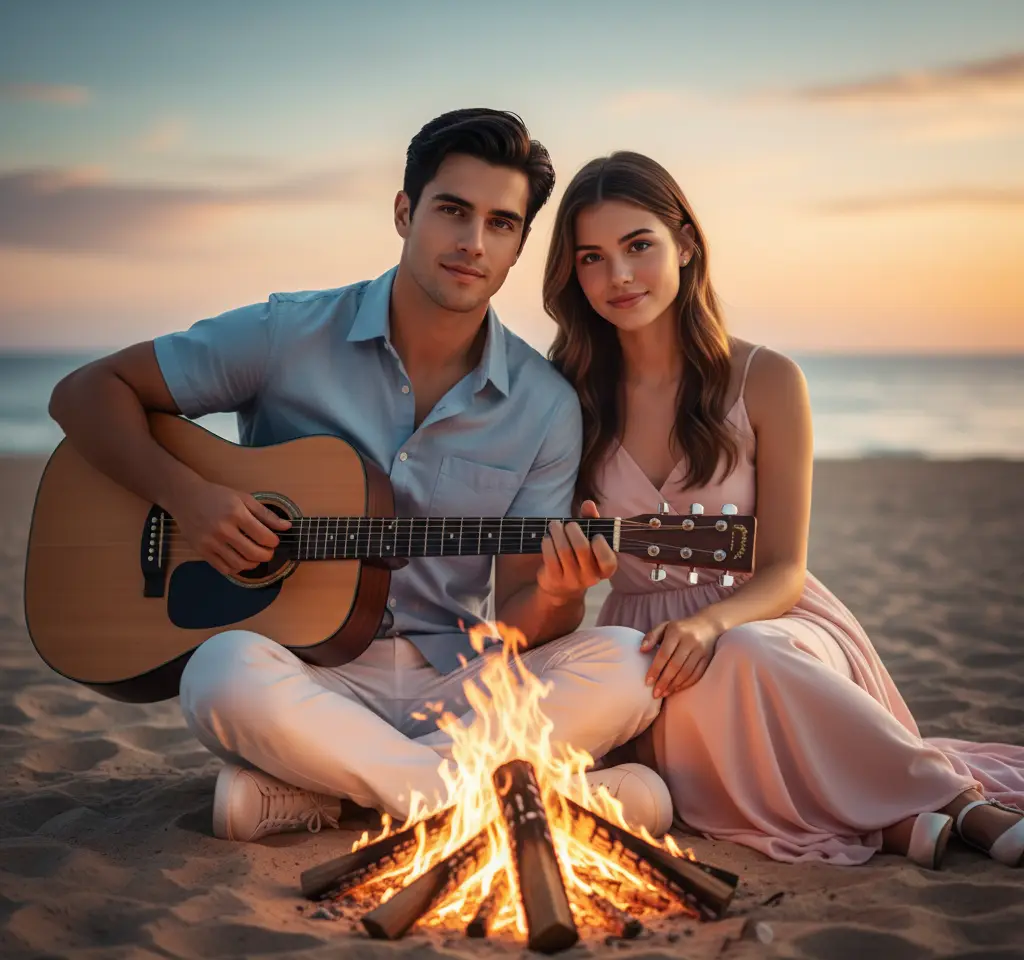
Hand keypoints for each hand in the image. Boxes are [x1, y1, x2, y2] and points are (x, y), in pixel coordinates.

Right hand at [167, 480, 291, 576]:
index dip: (273, 542)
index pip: (263, 536)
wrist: (186, 498)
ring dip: (253, 564)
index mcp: (236, 513)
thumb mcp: (244, 498)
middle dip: (267, 556)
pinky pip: (223, 569)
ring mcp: (211, 542)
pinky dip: (236, 569)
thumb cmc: (217, 496)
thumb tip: (287, 527)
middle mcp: (223, 529)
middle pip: (253, 553)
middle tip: (268, 552)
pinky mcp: (201, 551)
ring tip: (256, 557)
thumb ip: (266, 514)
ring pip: (239, 564)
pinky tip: (240, 561)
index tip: (274, 541)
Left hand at [537, 500, 616, 603]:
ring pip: (564, 550)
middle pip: (582, 548)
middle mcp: (590, 577)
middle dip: (573, 530)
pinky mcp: (554, 579)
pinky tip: (547, 538)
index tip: (594, 535)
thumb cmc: (580, 557)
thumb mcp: (589, 540)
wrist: (562, 587)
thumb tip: (589, 503)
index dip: (600, 544)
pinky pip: (550, 556)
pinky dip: (548, 543)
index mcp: (605, 569)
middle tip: (568, 524)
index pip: (607, 559)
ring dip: (557, 532)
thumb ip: (591, 521)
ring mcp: (572, 580)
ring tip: (554, 525)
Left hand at [641, 615, 720, 696]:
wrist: (708, 625)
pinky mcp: (708, 659)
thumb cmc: (680, 628)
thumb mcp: (664, 627)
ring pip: (686, 672)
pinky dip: (686, 684)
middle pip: (675, 665)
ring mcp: (701, 650)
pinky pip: (697, 674)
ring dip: (674, 685)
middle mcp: (690, 641)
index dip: (655, 669)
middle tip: (655, 694)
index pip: (664, 654)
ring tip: (664, 693)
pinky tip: (676, 689)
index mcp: (676, 631)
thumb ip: (651, 637)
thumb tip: (641, 650)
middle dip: (664, 681)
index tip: (647, 682)